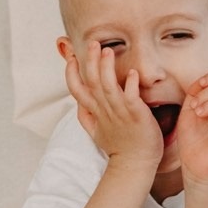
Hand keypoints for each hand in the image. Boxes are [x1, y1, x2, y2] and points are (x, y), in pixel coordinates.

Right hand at [66, 40, 163, 173]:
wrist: (135, 165)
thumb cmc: (118, 146)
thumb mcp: (96, 132)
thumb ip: (86, 116)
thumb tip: (78, 102)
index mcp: (95, 111)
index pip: (76, 89)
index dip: (71, 72)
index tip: (72, 56)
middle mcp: (105, 110)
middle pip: (92, 82)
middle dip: (90, 61)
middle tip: (92, 42)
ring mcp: (120, 112)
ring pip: (109, 87)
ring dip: (107, 68)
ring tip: (107, 50)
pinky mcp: (136, 115)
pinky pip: (132, 98)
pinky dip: (131, 85)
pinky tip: (132, 73)